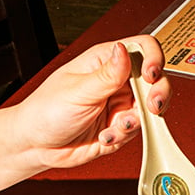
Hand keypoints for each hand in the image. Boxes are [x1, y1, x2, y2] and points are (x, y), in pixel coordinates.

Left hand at [9, 34, 171, 170]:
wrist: (37, 145)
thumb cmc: (46, 111)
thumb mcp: (78, 91)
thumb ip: (107, 75)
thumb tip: (125, 50)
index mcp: (105, 62)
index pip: (141, 49)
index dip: (153, 59)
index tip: (152, 76)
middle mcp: (116, 82)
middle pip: (155, 80)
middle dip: (157, 95)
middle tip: (151, 107)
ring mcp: (119, 105)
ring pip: (150, 110)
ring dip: (137, 121)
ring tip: (117, 126)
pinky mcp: (120, 128)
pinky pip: (138, 132)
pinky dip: (125, 137)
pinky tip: (106, 136)